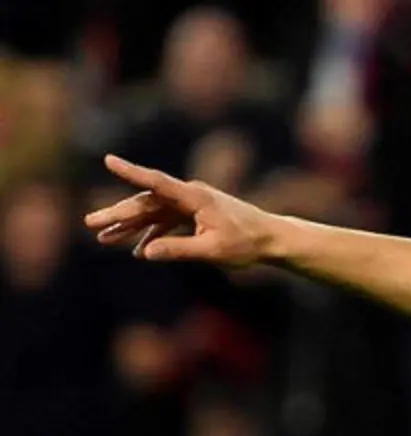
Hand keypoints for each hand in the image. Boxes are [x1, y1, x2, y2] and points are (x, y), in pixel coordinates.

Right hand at [84, 155, 280, 266]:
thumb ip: (179, 250)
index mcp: (195, 198)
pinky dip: (152, 234)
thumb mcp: (212, 251)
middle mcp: (191, 195)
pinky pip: (167, 221)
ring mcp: (192, 204)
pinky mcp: (196, 214)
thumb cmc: (246, 243)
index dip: (132, 172)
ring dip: (130, 225)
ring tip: (103, 238)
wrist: (272, 239)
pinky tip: (138, 250)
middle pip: (147, 201)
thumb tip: (146, 252)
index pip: (157, 182)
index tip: (109, 160)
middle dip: (118, 213)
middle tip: (90, 223)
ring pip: (154, 212)